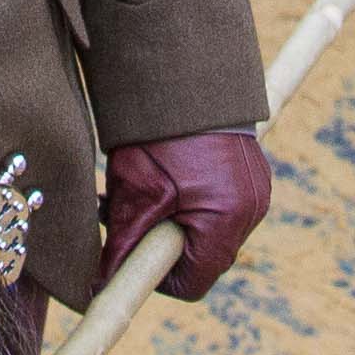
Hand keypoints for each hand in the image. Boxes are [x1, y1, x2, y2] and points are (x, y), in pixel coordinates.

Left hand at [95, 131, 270, 300]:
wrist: (183, 70)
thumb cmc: (156, 130)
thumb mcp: (134, 189)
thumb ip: (123, 242)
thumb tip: (100, 283)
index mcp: (226, 219)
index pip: (192, 283)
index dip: (155, 276)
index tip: (129, 253)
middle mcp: (250, 209)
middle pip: (202, 256)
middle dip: (161, 241)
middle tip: (125, 215)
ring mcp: (255, 189)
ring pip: (209, 228)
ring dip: (174, 218)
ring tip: (138, 188)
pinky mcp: (252, 170)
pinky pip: (220, 202)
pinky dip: (192, 197)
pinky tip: (164, 174)